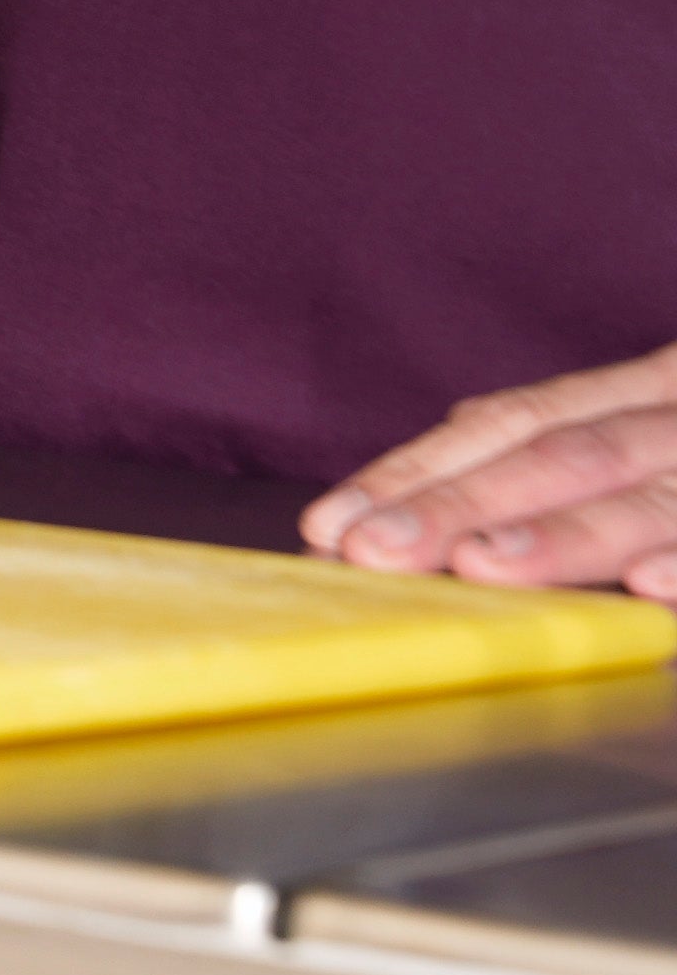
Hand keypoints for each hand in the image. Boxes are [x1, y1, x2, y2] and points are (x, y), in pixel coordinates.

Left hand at [308, 344, 676, 591]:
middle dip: (459, 505)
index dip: (418, 471)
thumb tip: (436, 472)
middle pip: (558, 458)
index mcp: (646, 390)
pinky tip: (645, 584)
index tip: (330, 524)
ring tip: (477, 564)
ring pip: (647, 499)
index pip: (509, 425)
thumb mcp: (658, 418)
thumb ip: (563, 443)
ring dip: (557, 535)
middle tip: (374, 549)